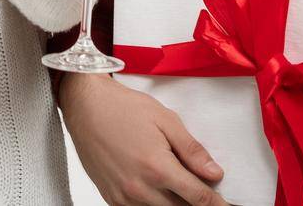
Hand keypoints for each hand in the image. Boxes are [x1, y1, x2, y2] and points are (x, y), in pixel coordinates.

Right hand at [60, 72, 227, 205]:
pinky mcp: (111, 199)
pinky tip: (158, 189)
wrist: (85, 106)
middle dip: (195, 202)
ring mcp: (123, 197)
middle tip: (203, 191)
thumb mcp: (165, 120)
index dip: (217, 204)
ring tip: (179, 186)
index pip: (198, 197)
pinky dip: (153, 204)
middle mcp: (140, 188)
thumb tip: (214, 174)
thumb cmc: (123, 108)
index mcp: (157, 167)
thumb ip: (192, 150)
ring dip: (175, 204)